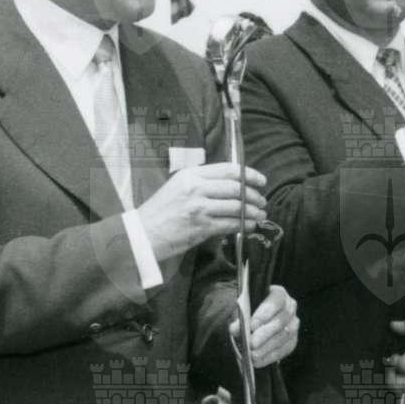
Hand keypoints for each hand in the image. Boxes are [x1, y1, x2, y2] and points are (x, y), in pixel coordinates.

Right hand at [137, 162, 266, 260]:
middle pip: (236, 187)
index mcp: (191, 174)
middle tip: (262, 201)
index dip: (249, 174)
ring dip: (253, 212)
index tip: (260, 180)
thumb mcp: (178, 186)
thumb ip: (202, 182)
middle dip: (254, 195)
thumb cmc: (160, 211)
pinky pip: (230, 224)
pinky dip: (244, 224)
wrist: (143, 234)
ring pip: (236, 206)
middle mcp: (196, 187)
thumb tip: (231, 185)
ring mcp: (199, 207)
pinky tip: (249, 226)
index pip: (228, 169)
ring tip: (260, 215)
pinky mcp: (201, 227)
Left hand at [232, 285, 298, 367]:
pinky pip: (284, 350)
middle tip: (251, 344)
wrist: (256, 321)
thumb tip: (236, 329)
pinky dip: (269, 356)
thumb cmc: (249, 312)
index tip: (251, 326)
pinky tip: (257, 361)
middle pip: (280, 321)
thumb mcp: (243, 311)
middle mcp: (290, 308)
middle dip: (264, 334)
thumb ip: (239, 318)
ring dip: (266, 348)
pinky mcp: (292, 341)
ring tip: (252, 355)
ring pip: (283, 337)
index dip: (264, 314)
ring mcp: (293, 325)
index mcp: (278, 294)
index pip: (275, 301)